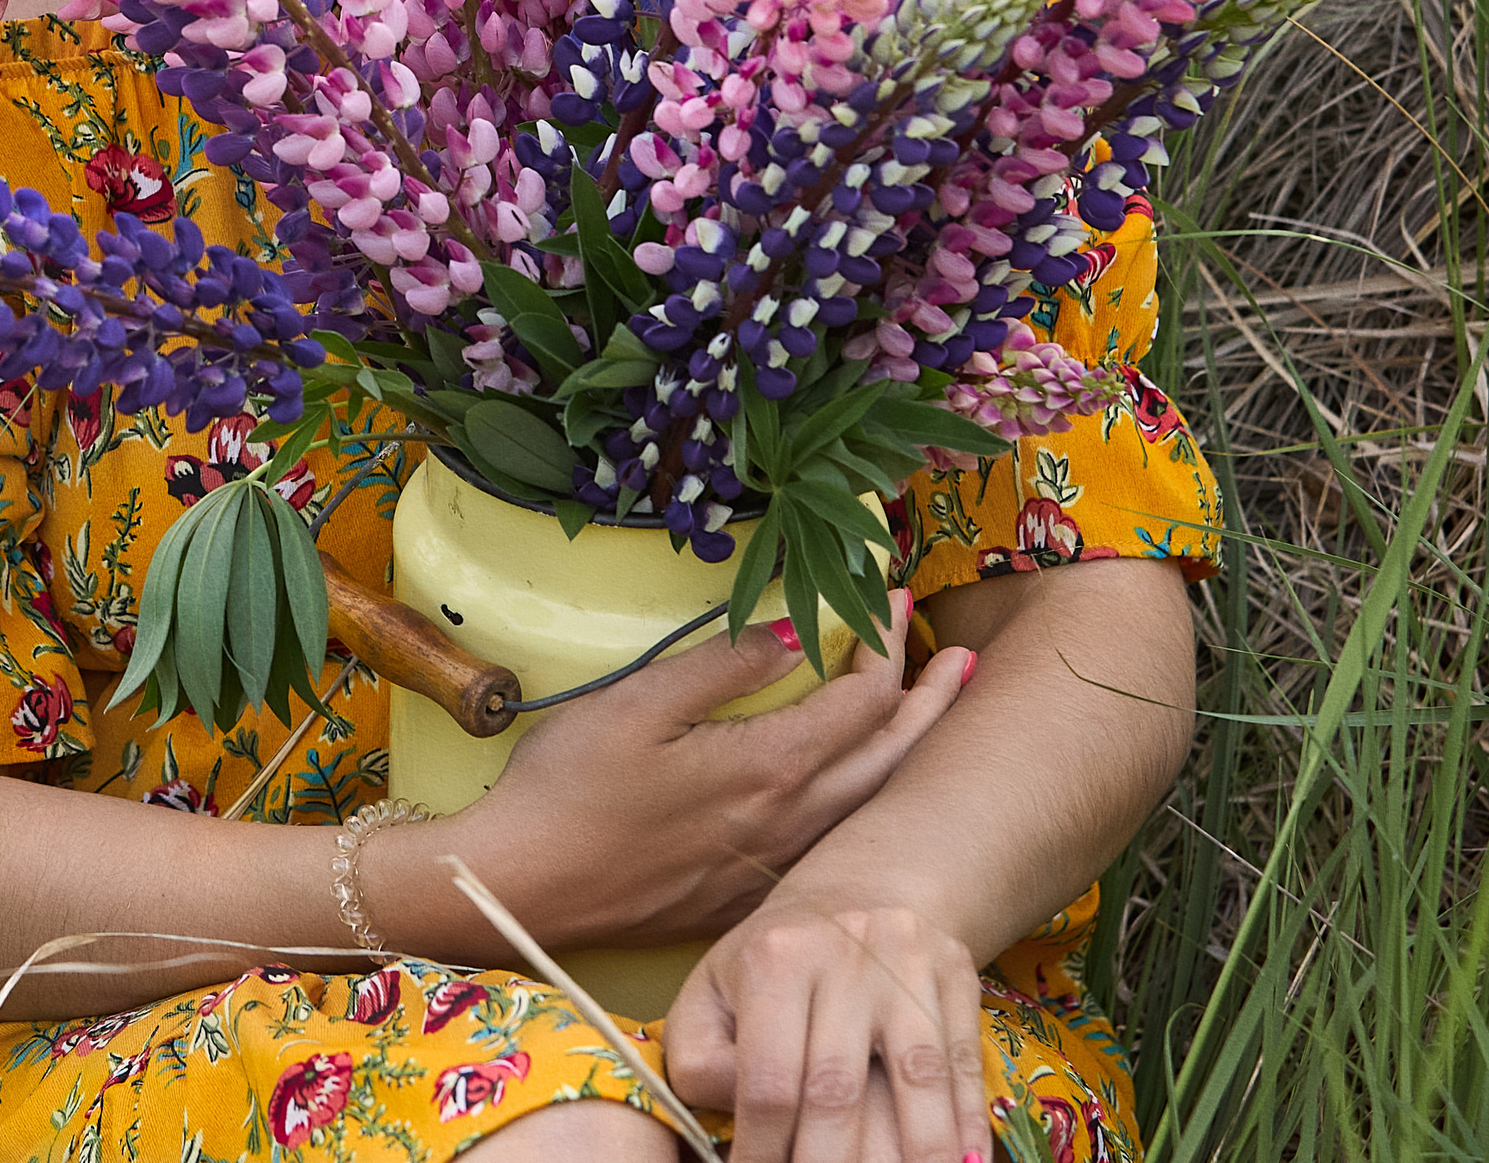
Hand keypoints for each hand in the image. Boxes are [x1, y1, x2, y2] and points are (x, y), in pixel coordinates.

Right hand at [409, 593, 970, 951]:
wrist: (526, 888)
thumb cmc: (570, 786)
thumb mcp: (638, 703)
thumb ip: (723, 664)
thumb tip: (796, 628)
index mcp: (768, 769)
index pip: (860, 701)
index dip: (884, 643)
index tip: (891, 595)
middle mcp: (789, 824)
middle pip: (889, 759)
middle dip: (931, 703)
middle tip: (962, 656)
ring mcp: (772, 866)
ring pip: (870, 807)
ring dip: (909, 753)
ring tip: (934, 714)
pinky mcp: (747, 894)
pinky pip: (835, 842)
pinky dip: (867, 801)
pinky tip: (859, 788)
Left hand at [664, 894, 990, 1162]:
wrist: (857, 892)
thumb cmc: (774, 964)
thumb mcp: (714, 992)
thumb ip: (702, 1058)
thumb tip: (736, 1115)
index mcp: (775, 959)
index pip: (769, 1082)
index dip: (763, 1152)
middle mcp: (844, 952)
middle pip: (838, 1091)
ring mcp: (907, 961)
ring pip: (917, 1082)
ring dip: (914, 1157)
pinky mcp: (957, 972)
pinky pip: (967, 1066)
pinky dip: (965, 1129)